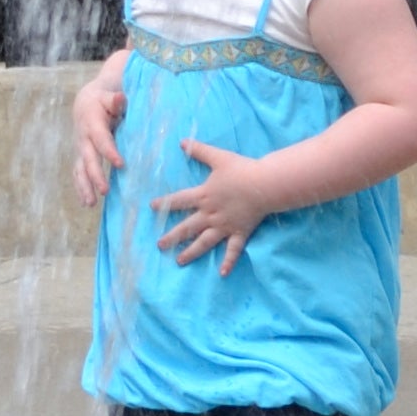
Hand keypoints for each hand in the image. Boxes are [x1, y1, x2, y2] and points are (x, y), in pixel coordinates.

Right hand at [71, 71, 126, 202]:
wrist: (84, 103)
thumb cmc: (102, 101)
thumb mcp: (109, 97)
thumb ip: (115, 100)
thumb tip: (120, 97)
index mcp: (92, 123)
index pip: (101, 140)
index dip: (110, 152)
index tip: (120, 165)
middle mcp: (83, 139)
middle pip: (88, 159)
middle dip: (95, 175)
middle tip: (105, 190)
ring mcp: (80, 149)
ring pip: (80, 170)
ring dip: (84, 187)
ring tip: (91, 203)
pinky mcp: (80, 157)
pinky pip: (78, 174)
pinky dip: (80, 188)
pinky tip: (86, 203)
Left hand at [155, 139, 293, 271]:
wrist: (264, 184)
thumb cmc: (242, 170)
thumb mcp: (218, 157)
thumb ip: (199, 150)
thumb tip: (182, 142)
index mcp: (203, 196)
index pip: (179, 200)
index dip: (164, 203)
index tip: (152, 208)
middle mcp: (210, 214)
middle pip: (187, 227)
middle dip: (172, 236)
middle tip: (160, 245)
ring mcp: (224, 225)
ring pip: (204, 242)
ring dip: (191, 252)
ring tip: (179, 261)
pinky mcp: (239, 232)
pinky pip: (233, 250)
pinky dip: (228, 261)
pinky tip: (223, 273)